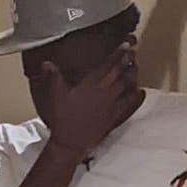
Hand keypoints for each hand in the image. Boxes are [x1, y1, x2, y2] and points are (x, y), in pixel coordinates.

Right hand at [39, 41, 139, 159]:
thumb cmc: (63, 119)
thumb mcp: (55, 96)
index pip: (108, 64)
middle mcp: (105, 91)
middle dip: (129, 58)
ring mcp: (112, 103)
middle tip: (135, 49)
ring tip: (136, 65)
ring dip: (132, 73)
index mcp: (92, 84)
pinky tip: (139, 90)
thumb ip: (53, 77)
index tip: (126, 44)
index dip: (118, 52)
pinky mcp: (115, 115)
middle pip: (121, 71)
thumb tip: (47, 63)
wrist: (72, 142)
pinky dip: (135, 95)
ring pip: (127, 84)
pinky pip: (129, 102)